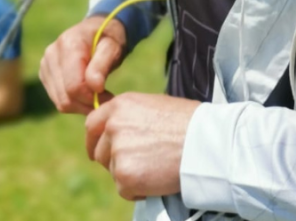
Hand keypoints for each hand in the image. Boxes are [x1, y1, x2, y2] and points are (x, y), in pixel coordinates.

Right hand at [40, 15, 126, 114]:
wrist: (98, 29)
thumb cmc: (108, 38)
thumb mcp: (112, 48)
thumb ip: (102, 65)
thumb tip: (95, 87)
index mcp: (69, 44)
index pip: (74, 86)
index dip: (91, 97)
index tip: (108, 96)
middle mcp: (51, 53)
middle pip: (66, 96)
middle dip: (87, 103)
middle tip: (105, 98)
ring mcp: (45, 64)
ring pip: (60, 101)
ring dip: (81, 105)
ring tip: (97, 95)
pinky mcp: (45, 73)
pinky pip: (57, 99)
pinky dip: (74, 102)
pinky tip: (87, 92)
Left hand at [85, 93, 199, 199]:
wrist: (203, 142)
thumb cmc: (186, 122)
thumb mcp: (152, 106)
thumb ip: (128, 117)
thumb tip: (115, 131)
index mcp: (120, 105)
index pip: (92, 125)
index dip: (95, 140)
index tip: (98, 150)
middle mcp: (113, 126)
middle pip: (99, 150)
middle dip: (113, 160)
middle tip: (136, 163)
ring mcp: (117, 151)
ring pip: (112, 171)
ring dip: (128, 174)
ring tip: (155, 166)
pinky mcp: (125, 176)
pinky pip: (124, 189)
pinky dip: (138, 190)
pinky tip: (157, 177)